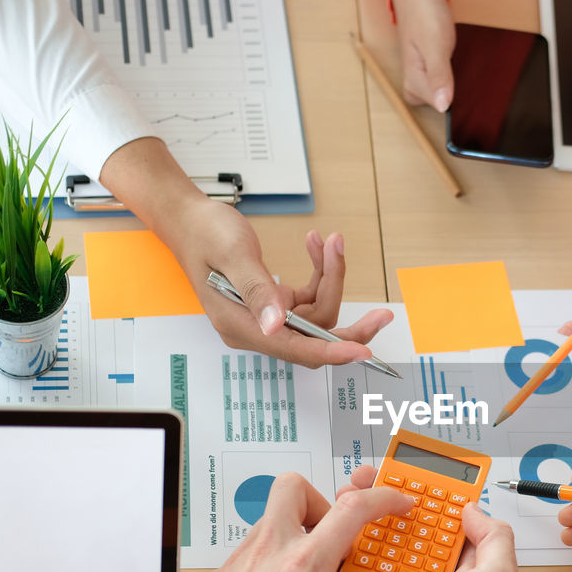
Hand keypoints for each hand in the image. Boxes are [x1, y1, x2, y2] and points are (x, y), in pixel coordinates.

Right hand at [98, 136, 392, 368]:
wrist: (188, 219)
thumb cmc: (204, 233)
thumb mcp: (233, 255)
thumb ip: (257, 290)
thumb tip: (279, 325)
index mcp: (243, 327)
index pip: (297, 350)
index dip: (332, 352)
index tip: (363, 352)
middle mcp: (257, 328)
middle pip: (315, 340)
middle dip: (350, 327)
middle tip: (383, 315)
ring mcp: (267, 317)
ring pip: (316, 314)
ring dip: (331, 279)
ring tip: (332, 242)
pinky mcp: (274, 302)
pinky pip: (309, 298)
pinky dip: (320, 273)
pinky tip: (318, 245)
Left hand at [193, 472, 411, 571]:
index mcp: (303, 566)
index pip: (351, 509)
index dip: (382, 498)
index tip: (395, 502)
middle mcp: (268, 554)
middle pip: (295, 488)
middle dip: (318, 500)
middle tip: (332, 530)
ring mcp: (240, 561)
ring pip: (271, 522)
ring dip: (294, 536)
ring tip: (309, 570)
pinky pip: (251, 553)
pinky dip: (270, 564)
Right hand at [337, 465, 520, 571]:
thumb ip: (494, 539)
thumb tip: (474, 508)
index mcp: (469, 570)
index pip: (445, 520)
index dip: (426, 494)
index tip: (403, 472)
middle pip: (406, 531)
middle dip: (383, 503)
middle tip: (360, 483)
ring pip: (381, 552)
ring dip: (361, 527)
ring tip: (344, 505)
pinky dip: (351, 563)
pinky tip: (342, 546)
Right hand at [391, 0, 455, 110]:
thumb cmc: (424, 15)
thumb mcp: (434, 45)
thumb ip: (438, 76)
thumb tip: (442, 107)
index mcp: (412, 85)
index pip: (442, 108)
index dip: (457, 97)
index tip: (463, 81)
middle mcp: (415, 87)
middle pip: (444, 104)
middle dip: (458, 90)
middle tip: (459, 66)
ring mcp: (423, 80)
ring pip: (446, 95)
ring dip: (458, 84)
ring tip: (458, 63)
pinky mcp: (430, 73)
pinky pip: (447, 84)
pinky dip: (455, 78)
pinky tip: (459, 67)